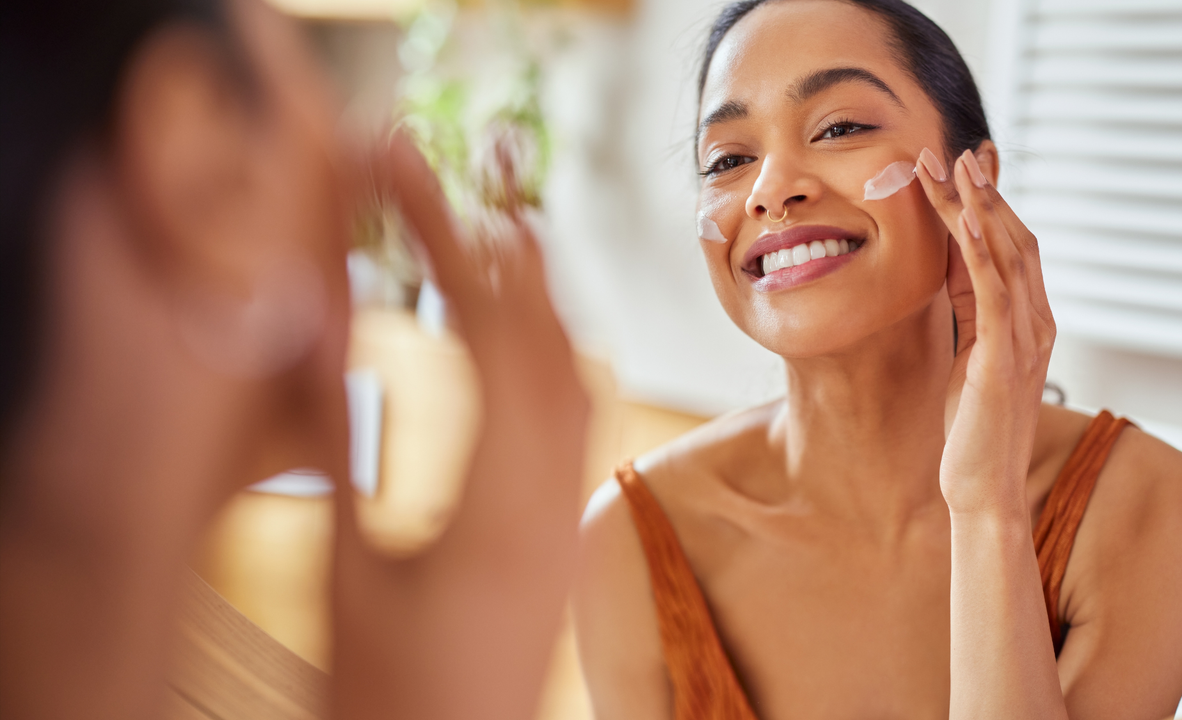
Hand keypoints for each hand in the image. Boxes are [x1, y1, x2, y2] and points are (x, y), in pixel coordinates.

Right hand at [330, 132, 588, 719]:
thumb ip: (339, 440)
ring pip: (579, 376)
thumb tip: (321, 320)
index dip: (446, 238)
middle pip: (551, 338)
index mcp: (495, 506)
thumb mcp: (345, 566)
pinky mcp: (565, 535)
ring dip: (548, 293)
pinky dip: (559, 353)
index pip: (483, 333)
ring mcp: (569, 520)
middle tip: (481, 160)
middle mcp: (555, 502)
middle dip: (512, 240)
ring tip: (513, 220)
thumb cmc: (386, 691)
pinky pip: (581, 421)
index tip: (410, 171)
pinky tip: (537, 333)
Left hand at [916, 146, 1055, 517]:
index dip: (989, 204)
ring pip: (1005, 255)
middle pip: (1013, 239)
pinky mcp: (1003, 357)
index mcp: (1028, 321)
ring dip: (977, 207)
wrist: (981, 486)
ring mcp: (1025, 338)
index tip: (964, 167)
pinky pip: (994, 292)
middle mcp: (1036, 321)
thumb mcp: (967, 353)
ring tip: (951, 166)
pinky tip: (963, 220)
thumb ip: (969, 309)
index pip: (1011, 247)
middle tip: (952, 151)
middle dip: (982, 193)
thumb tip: (954, 262)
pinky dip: (980, 252)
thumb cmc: (970, 427)